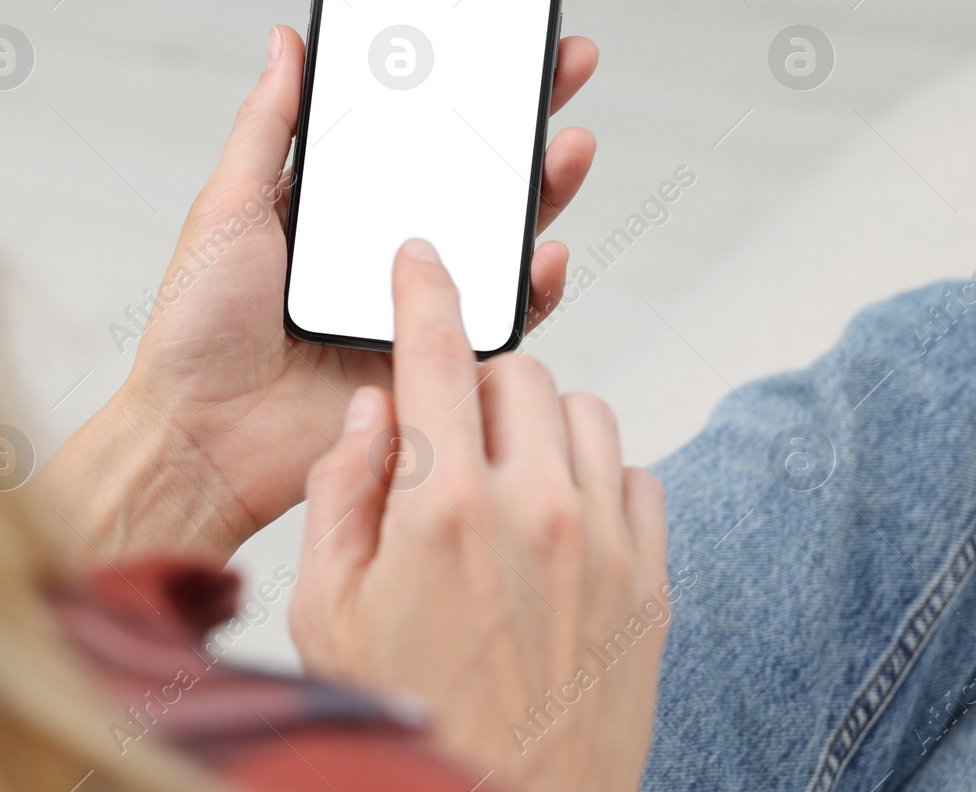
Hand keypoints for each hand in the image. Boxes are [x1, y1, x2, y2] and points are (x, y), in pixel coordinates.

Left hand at [44, 26, 599, 562]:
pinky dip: (534, 289)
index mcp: (337, 207)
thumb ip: (267, 127)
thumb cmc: (198, 327)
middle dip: (523, 121)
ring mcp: (414, 304)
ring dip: (543, 192)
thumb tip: (288, 40)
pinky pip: (501, 322)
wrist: (200, 438)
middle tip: (566, 64)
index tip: (498, 36)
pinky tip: (546, 252)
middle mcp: (383, 249)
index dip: (457, 86)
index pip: (411, 133)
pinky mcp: (435, 361)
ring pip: (500, 241)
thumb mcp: (228, 208)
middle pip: (471, 176)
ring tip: (568, 144)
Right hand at [289, 239, 667, 791]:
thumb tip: (370, 412)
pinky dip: (596, 476)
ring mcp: (603, 544)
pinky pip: (637, 475)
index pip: (434, 355)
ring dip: (538, 424)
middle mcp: (533, 509)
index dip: (424, 290)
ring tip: (503, 480)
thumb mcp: (325, 611)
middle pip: (518, 370)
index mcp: (440, 507)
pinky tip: (557, 522)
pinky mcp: (650, 582)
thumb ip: (340, 493)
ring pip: (584, 411)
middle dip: (477, 380)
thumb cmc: (405, 717)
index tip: (423, 257)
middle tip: (449, 431)